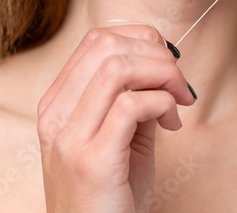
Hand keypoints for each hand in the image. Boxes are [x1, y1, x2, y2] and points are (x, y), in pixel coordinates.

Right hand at [37, 23, 196, 212]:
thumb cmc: (109, 197)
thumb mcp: (119, 138)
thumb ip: (132, 99)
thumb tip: (162, 64)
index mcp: (57, 105)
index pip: (96, 40)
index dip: (141, 39)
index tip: (168, 62)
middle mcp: (56, 116)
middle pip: (107, 45)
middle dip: (156, 53)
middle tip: (179, 83)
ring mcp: (70, 138)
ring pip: (118, 67)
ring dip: (163, 74)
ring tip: (179, 99)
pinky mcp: (93, 161)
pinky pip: (132, 105)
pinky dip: (162, 104)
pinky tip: (172, 125)